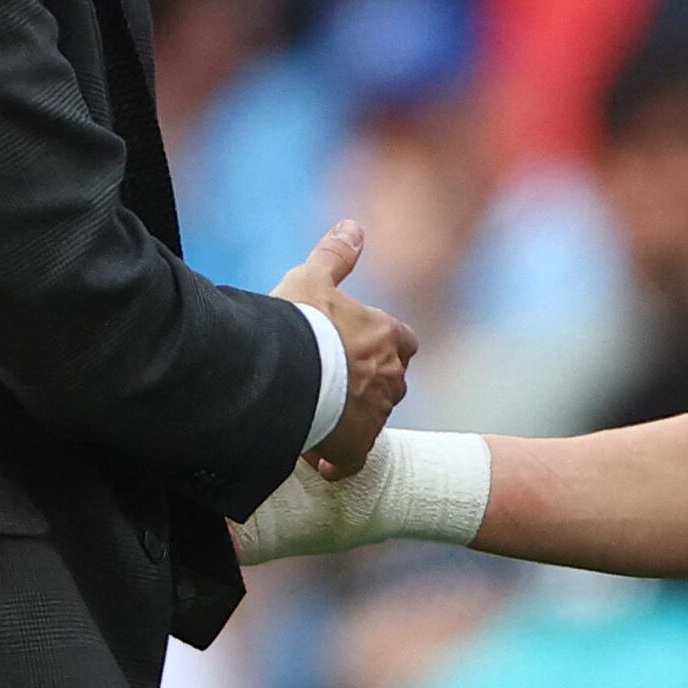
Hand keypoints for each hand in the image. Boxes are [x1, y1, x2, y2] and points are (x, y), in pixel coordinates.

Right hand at [272, 219, 416, 476]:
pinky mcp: (356, 447)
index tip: (358, 350)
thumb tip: (353, 226)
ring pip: (373, 419)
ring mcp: (376, 414)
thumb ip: (335, 255)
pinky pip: (354, 460)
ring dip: (352, 419)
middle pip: (391, 383)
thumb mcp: (312, 280)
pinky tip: (320, 461)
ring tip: (317, 420)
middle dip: (369, 386)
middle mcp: (390, 375)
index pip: (402, 341)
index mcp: (386, 336)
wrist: (285, 374)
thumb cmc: (299, 323)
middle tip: (333, 386)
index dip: (384, 346)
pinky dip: (340, 461)